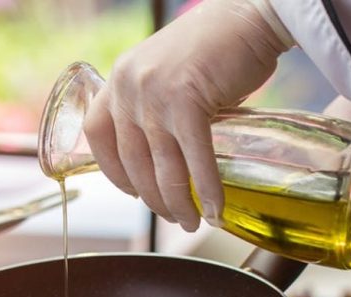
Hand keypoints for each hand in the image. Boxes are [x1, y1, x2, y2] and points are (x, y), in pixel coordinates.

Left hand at [83, 0, 292, 231]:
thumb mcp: (167, 74)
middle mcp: (129, 87)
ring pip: (161, 166)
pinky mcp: (187, 100)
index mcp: (119, 79)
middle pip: (131, 161)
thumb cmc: (217, 48)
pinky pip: (193, 158)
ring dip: (176, 202)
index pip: (98, 135)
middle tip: (173, 217)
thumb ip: (156, 107)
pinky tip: (215, 208)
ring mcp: (155, 94)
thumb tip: (163, 156)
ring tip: (190, 222)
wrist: (251, 15)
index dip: (113, 171)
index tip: (132, 193)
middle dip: (152, 198)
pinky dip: (205, 188)